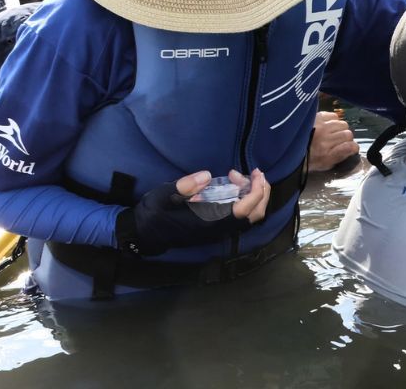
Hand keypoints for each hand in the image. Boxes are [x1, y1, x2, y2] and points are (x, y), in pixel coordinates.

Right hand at [117, 169, 264, 255]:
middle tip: (255, 172)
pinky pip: (241, 217)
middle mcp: (218, 229)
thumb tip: (206, 176)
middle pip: (254, 215)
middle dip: (261, 192)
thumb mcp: (163, 196)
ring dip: (254, 196)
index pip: (243, 210)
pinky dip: (246, 201)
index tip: (255, 173)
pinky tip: (234, 185)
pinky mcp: (216, 229)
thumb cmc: (153, 214)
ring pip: (250, 217)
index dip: (255, 192)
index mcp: (208, 221)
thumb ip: (184, 186)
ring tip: (241, 176)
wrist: (144, 235)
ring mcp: (219, 231)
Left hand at [308, 110, 361, 175]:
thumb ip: (340, 156)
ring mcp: (320, 125)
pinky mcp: (316, 117)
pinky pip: (333, 115)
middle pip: (348, 134)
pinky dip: (333, 120)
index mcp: (327, 152)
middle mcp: (325, 137)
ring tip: (333, 133)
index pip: (350, 146)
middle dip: (346, 138)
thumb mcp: (325, 164)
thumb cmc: (308, 159)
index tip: (351, 148)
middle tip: (339, 141)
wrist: (289, 148)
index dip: (353, 148)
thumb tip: (353, 148)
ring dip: (340, 129)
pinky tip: (328, 125)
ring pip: (342, 123)